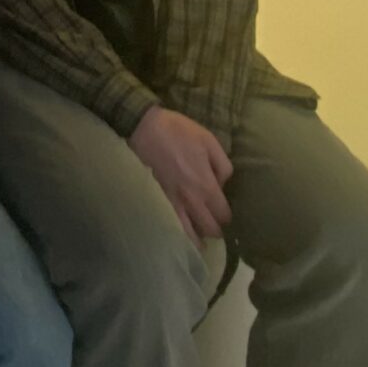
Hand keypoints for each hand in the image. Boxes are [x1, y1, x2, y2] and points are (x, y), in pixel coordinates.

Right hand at [129, 108, 232, 242]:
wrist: (142, 128)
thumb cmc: (177, 132)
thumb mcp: (209, 140)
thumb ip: (223, 166)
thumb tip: (221, 185)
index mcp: (206, 186)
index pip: (224, 215)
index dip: (225, 215)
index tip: (221, 210)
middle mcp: (191, 202)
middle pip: (210, 230)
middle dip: (214, 229)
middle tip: (210, 221)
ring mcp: (172, 205)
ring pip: (189, 237)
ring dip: (196, 237)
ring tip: (196, 233)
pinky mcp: (156, 204)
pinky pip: (169, 227)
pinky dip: (176, 234)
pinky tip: (178, 232)